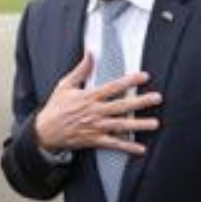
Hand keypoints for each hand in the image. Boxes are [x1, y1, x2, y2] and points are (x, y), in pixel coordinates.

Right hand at [33, 54, 161, 154]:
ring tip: (154, 123)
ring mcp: (95, 127)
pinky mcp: (93, 140)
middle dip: (140, 102)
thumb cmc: (56, 108)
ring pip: (120, 125)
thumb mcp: (65, 85)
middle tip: (157, 98)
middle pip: (121, 106)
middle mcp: (94, 112)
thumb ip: (81, 70)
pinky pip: (113, 144)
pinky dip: (127, 147)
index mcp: (88, 97)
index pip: (112, 87)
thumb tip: (90, 53)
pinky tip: (140, 148)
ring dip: (138, 125)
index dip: (129, 81)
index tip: (144, 76)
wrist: (44, 131)